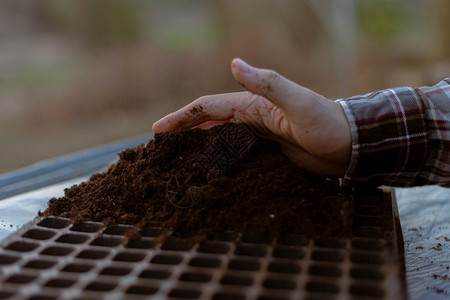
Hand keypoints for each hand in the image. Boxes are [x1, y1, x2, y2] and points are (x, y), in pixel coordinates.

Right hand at [152, 58, 350, 176]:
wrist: (350, 145)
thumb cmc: (326, 124)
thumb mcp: (297, 102)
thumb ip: (267, 83)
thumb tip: (234, 62)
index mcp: (252, 105)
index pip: (208, 108)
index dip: (181, 117)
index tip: (158, 131)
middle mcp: (250, 118)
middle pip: (208, 124)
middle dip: (182, 132)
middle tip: (159, 147)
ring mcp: (257, 135)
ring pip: (218, 139)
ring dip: (197, 146)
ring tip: (176, 159)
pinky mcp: (266, 151)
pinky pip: (234, 154)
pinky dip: (217, 160)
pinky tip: (209, 170)